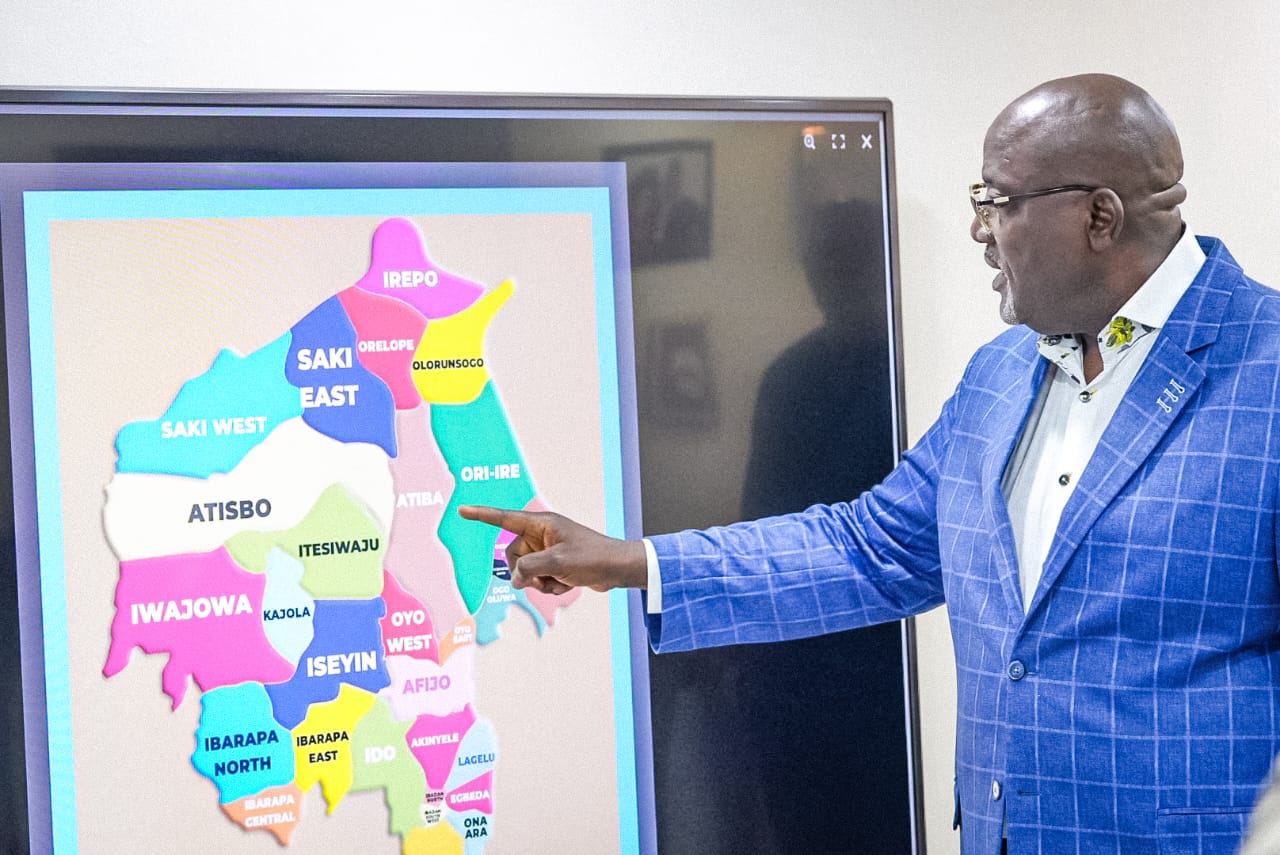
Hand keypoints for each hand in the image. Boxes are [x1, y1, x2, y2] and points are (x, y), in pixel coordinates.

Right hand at [457, 505, 647, 594]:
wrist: (616, 568)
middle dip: (525, 571)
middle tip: (545, 576)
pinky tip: (568, 583)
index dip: (482, 515)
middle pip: (513, 556)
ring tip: (561, 580)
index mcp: (541, 524)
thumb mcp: (557, 562)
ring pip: (525, 571)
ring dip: (540, 582)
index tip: (462, 511)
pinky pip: (539, 578)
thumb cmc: (592, 557)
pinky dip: (551, 585)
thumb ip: (529, 569)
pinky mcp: (554, 564)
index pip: (505, 518)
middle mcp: (541, 535)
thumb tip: (515, 578)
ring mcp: (547, 551)